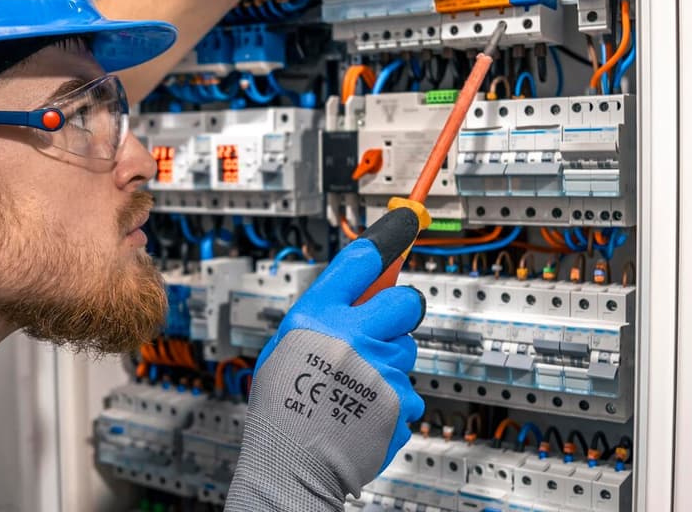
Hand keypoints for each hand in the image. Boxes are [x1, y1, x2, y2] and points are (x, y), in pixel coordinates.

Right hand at [225, 209, 425, 510]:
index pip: (360, 262)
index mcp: (316, 316)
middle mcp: (352, 337)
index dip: (385, 244)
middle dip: (399, 310)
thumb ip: (318, 319)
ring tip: (359, 385)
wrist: (290, 464)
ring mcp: (380, 370)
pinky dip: (394, 402)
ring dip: (391, 363)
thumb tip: (353, 295)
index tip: (402, 226)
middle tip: (383, 326)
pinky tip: (366, 411)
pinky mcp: (400, 402)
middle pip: (405, 301)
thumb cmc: (280, 408)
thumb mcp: (283, 347)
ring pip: (407, 350)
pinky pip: (410, 392)